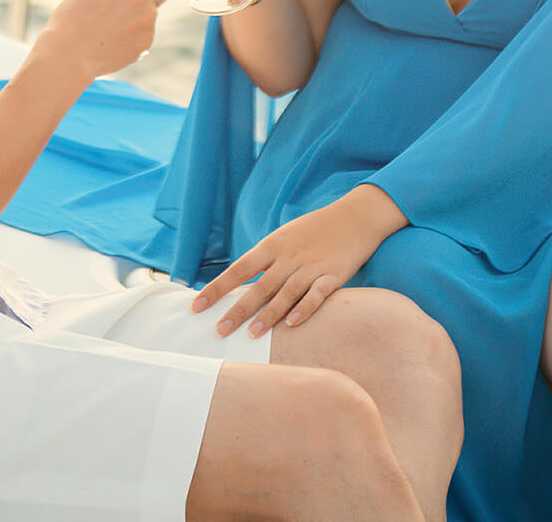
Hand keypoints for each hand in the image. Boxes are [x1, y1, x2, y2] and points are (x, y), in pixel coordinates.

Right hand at [40, 0, 168, 79]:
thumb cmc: (74, 14)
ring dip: (138, 18)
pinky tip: (113, 41)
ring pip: (151, 14)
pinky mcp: (147, 39)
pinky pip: (145, 34)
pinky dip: (134, 37)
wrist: (71, 49)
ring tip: (110, 27)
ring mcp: (148, 17)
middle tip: (129, 5)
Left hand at [190, 188, 405, 339]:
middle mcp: (289, 256)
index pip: (239, 269)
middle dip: (237, 309)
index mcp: (272, 245)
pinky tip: (293, 324)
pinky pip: (317, 294)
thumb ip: (265, 261)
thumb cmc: (313, 231)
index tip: (197, 306)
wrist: (354, 217)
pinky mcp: (333, 275)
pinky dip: (304, 309)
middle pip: (259, 285)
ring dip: (268, 315)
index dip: (217, 288)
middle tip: (219, 330)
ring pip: (285, 293)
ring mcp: (311, 266)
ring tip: (251, 334)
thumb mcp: (284, 238)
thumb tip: (240, 286)